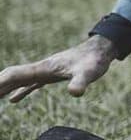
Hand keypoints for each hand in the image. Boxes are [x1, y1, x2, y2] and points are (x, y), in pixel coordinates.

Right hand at [0, 35, 116, 102]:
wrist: (103, 49)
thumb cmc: (95, 60)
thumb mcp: (88, 73)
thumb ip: (80, 82)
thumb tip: (75, 93)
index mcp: (43, 68)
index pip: (14, 75)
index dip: (0, 84)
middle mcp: (41, 68)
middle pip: (12, 77)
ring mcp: (46, 71)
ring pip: (19, 80)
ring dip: (4, 89)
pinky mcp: (53, 74)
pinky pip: (30, 83)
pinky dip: (20, 91)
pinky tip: (13, 99)